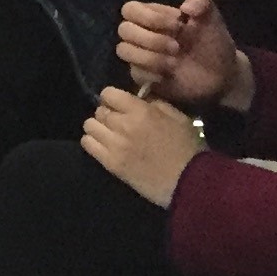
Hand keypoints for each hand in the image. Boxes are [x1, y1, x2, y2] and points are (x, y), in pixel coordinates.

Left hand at [83, 86, 206, 207]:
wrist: (189, 182)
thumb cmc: (188, 147)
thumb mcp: (178, 117)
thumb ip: (156, 103)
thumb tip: (138, 98)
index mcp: (140, 112)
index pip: (108, 93)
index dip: (113, 98)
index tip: (120, 104)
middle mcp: (123, 125)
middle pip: (99, 110)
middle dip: (108, 113)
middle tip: (119, 121)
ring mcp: (114, 145)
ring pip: (89, 125)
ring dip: (98, 127)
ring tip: (110, 134)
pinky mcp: (110, 163)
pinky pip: (87, 144)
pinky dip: (93, 142)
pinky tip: (105, 145)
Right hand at [114, 0, 248, 110]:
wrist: (223, 74)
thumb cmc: (213, 43)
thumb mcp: (212, 18)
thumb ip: (201, 1)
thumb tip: (185, 7)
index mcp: (153, 16)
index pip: (130, 9)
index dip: (149, 17)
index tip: (177, 25)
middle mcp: (143, 34)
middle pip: (123, 29)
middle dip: (151, 38)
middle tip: (177, 47)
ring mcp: (141, 55)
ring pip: (124, 50)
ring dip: (149, 56)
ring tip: (174, 62)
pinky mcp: (143, 76)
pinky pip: (134, 73)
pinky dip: (151, 73)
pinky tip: (168, 74)